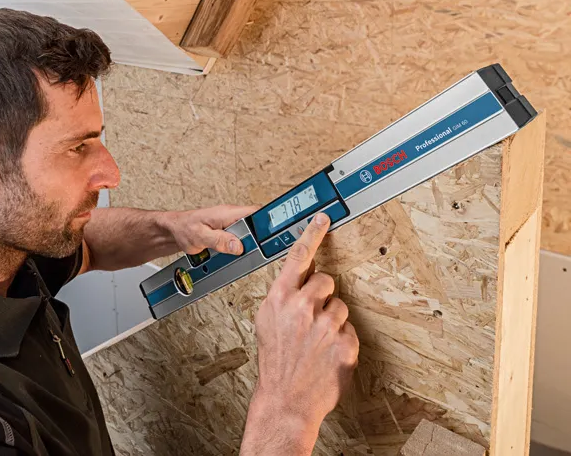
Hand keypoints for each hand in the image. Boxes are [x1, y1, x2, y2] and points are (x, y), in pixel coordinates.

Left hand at [167, 204, 259, 255]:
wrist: (172, 230)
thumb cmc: (183, 228)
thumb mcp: (200, 237)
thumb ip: (220, 241)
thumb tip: (238, 245)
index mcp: (226, 213)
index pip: (255, 212)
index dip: (266, 222)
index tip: (272, 235)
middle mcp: (230, 216)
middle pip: (254, 225)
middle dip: (257, 240)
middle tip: (254, 252)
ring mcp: (228, 223)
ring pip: (247, 234)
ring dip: (246, 246)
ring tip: (240, 255)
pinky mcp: (226, 231)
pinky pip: (238, 238)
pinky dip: (237, 248)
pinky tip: (231, 254)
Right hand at [241, 213, 358, 455]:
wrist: (285, 400)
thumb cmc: (275, 363)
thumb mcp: (267, 323)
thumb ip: (283, 297)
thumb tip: (300, 278)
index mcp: (279, 299)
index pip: (298, 256)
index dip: (312, 234)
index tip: (323, 218)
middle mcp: (302, 308)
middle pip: (326, 281)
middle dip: (321, 296)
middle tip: (312, 318)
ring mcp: (325, 326)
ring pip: (340, 306)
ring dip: (332, 320)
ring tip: (317, 342)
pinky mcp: (344, 344)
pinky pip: (350, 330)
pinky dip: (341, 341)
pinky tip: (326, 354)